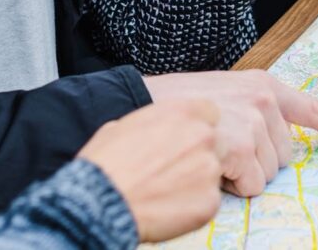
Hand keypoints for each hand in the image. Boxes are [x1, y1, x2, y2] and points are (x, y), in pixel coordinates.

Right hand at [77, 100, 221, 242]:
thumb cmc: (105, 161)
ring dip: (197, 180)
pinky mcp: (210, 201)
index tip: (185, 140)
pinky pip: (208, 200)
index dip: (197, 127)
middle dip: (201, 154)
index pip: (210, 112)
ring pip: (213, 173)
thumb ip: (155, 123)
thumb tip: (157, 129)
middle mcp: (203, 136)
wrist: (100, 200)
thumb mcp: (125, 124)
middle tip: (175, 169)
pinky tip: (168, 207)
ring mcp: (209, 169)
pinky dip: (193, 205)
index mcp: (184, 111)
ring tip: (166, 190)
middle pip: (217, 142)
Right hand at [143, 70, 317, 197]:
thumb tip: (268, 135)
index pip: (311, 108)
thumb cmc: (168, 105)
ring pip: (267, 174)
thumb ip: (249, 108)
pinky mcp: (239, 151)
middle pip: (283, 154)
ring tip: (209, 155)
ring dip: (241, 175)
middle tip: (220, 148)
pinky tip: (207, 170)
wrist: (132, 106)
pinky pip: (250, 188)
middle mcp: (262, 103)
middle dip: (256, 161)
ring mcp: (252, 127)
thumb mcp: (218, 93)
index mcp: (260, 85)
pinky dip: (230, 188)